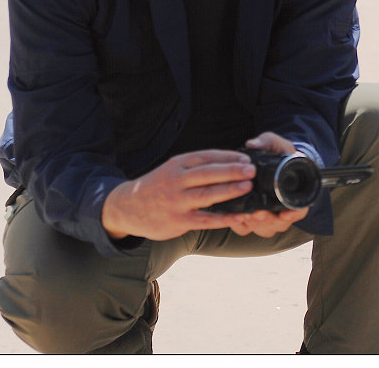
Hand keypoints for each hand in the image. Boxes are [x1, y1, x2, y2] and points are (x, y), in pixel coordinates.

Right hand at [101, 148, 257, 240]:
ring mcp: (177, 202)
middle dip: (232, 171)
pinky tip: (239, 216)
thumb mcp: (172, 169)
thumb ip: (195, 167)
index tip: (246, 158)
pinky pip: (205, 220)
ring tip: (248, 187)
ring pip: (207, 195)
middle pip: (208, 174)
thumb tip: (229, 163)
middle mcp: (176, 181)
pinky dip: (224, 218)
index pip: (206, 157)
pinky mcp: (178, 221)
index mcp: (177, 164)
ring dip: (230, 191)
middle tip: (252, 170)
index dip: (228, 157)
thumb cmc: (158, 186)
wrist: (127, 207)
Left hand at [228, 132, 309, 236]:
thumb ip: (267, 141)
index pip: (300, 210)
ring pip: (265, 229)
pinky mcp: (253, 218)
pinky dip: (242, 226)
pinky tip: (236, 217)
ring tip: (246, 215)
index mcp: (295, 192)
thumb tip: (252, 144)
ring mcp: (269, 215)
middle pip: (280, 224)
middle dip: (269, 221)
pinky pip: (248, 230)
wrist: (272, 162)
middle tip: (259, 213)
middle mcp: (284, 208)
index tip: (285, 213)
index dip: (293, 214)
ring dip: (256, 224)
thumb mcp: (276, 143)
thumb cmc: (278, 154)